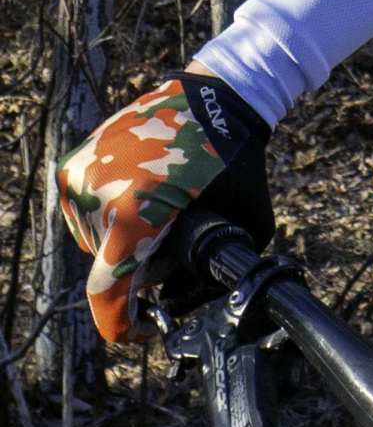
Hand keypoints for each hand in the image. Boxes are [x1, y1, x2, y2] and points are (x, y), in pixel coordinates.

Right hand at [55, 68, 272, 343]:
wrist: (219, 95)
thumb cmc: (238, 161)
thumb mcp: (243, 224)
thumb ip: (212, 271)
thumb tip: (181, 304)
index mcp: (133, 215)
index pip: (108, 293)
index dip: (122, 325)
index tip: (143, 331)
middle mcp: (96, 198)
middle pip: (108, 265)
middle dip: (139, 269)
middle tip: (174, 246)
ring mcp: (81, 179)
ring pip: (95, 240)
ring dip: (123, 241)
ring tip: (162, 212)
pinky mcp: (75, 163)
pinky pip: (87, 210)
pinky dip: (112, 215)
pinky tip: (146, 196)